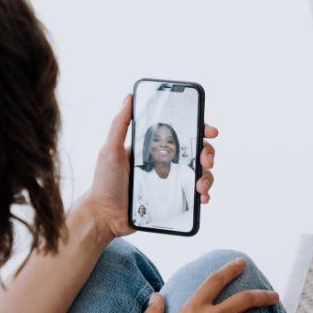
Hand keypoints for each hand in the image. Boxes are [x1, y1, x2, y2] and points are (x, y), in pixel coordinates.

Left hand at [86, 94, 218, 241]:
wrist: (105, 216)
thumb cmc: (104, 182)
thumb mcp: (110, 150)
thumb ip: (120, 124)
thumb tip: (129, 96)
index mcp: (153, 147)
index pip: (180, 132)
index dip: (198, 129)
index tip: (209, 131)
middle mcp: (164, 162)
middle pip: (196, 152)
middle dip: (208, 153)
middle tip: (207, 160)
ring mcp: (170, 181)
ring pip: (199, 173)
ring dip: (208, 176)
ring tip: (200, 186)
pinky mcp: (172, 199)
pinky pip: (193, 195)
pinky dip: (203, 195)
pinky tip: (202, 198)